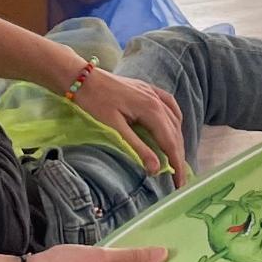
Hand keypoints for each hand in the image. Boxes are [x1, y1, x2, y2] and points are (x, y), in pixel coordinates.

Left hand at [68, 66, 190, 186]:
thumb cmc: (94, 102)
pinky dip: (175, 120)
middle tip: (179, 179)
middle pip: (175, 133)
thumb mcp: (114, 128)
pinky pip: (169, 106)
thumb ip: (137, 147)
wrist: (81, 77)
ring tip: (176, 159)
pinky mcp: (147, 89)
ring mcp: (153, 92)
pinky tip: (173, 128)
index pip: (170, 142)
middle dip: (178, 156)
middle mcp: (157, 100)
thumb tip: (156, 169)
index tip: (180, 184)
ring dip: (177, 140)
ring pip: (174, 120)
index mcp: (151, 110)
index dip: (177, 164)